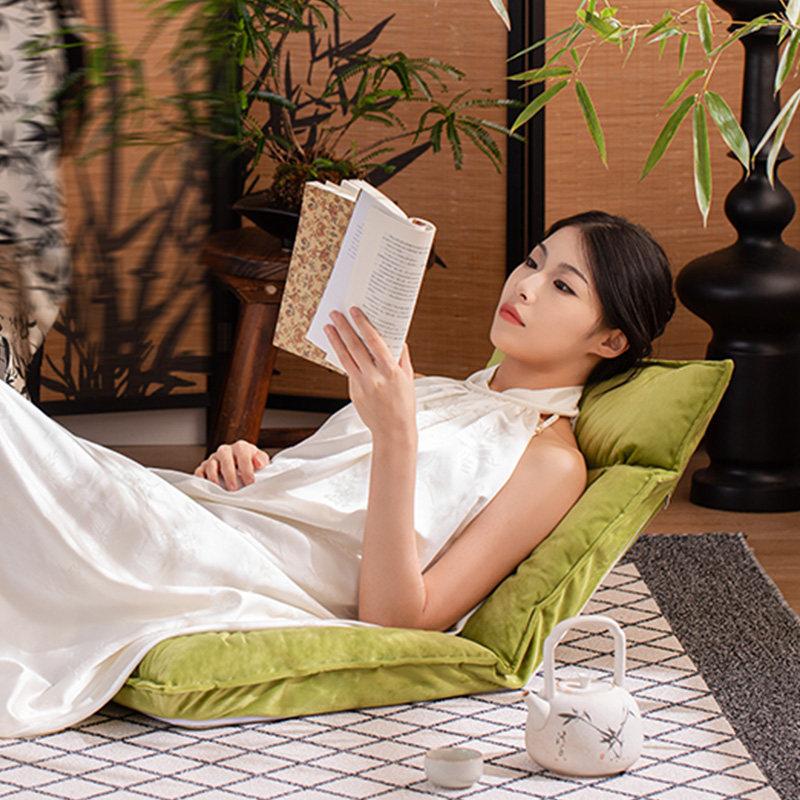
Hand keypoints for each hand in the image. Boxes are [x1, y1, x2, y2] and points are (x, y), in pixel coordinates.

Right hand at [194, 439, 270, 490]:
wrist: (240, 467)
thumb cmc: (251, 465)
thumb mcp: (260, 461)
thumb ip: (261, 460)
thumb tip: (259, 464)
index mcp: (240, 447)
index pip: (242, 453)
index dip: (246, 468)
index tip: (250, 482)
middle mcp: (225, 450)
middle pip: (225, 457)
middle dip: (230, 474)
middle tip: (234, 488)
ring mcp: (213, 459)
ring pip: (211, 464)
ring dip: (216, 478)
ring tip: (222, 490)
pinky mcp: (204, 467)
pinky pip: (199, 472)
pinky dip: (202, 479)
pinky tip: (209, 487)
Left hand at [324, 306, 416, 439]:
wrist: (393, 431)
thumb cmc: (404, 404)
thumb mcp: (408, 378)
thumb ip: (401, 357)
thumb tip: (396, 337)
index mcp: (390, 371)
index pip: (374, 342)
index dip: (363, 325)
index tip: (355, 312)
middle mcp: (374, 377)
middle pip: (355, 347)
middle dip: (344, 328)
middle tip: (336, 314)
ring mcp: (361, 386)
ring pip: (345, 358)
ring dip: (335, 340)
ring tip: (329, 327)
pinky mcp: (353, 392)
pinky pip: (348, 371)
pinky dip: (343, 357)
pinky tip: (339, 347)